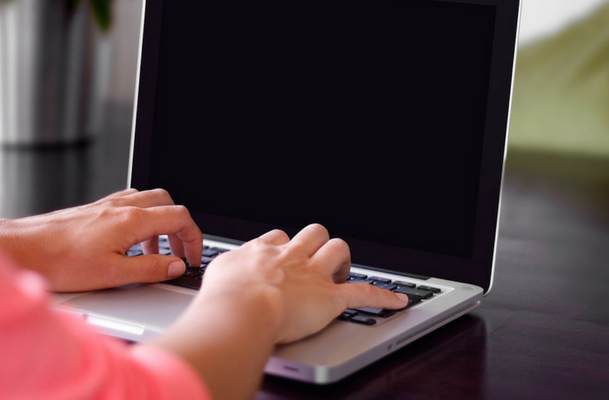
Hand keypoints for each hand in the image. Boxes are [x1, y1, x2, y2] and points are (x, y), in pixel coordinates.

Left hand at [0, 189, 202, 291]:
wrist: (23, 249)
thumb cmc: (60, 262)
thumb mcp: (113, 274)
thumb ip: (151, 268)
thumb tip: (175, 266)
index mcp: (131, 220)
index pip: (179, 218)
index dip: (194, 239)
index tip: (192, 258)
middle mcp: (121, 206)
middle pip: (168, 203)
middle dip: (180, 228)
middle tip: (179, 252)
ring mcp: (107, 205)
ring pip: (148, 201)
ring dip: (160, 224)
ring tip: (154, 252)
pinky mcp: (94, 210)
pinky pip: (129, 204)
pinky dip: (141, 219)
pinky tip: (130, 241)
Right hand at [146, 224, 407, 398]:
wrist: (239, 309)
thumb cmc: (220, 298)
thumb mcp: (211, 279)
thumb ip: (218, 277)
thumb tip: (210, 282)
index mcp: (261, 252)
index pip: (278, 237)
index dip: (284, 247)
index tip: (282, 255)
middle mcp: (289, 256)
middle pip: (312, 233)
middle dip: (316, 244)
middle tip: (314, 259)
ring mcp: (312, 274)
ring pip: (338, 250)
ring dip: (341, 260)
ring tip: (339, 272)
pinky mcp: (330, 298)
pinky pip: (364, 293)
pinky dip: (383, 297)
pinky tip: (398, 302)